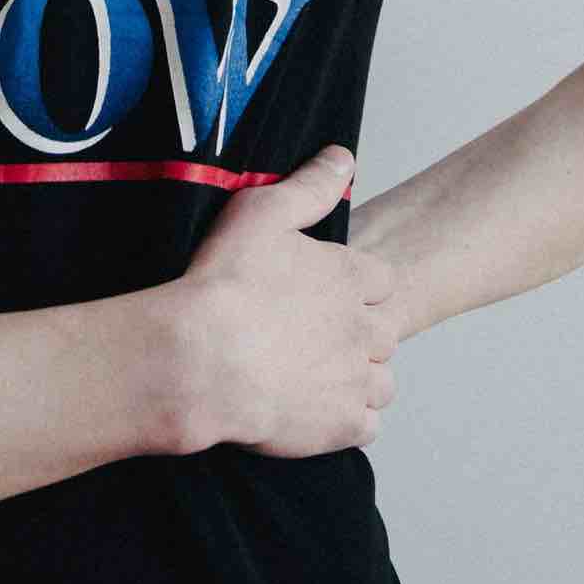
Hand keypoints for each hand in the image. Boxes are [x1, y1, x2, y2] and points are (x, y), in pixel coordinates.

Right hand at [165, 145, 401, 457]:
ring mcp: (357, 379)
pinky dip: (345, 420)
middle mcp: (365, 328)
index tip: (323, 296)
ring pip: (381, 382)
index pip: (380, 281)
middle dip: (357, 336)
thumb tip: (343, 158)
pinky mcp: (342, 425)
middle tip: (312, 338)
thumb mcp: (261, 213)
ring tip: (314, 377)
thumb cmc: (222, 286)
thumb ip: (309, 186)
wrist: (199, 360)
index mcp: (351, 277)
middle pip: (384, 333)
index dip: (354, 289)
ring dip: (357, 379)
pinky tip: (313, 411)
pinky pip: (366, 425)